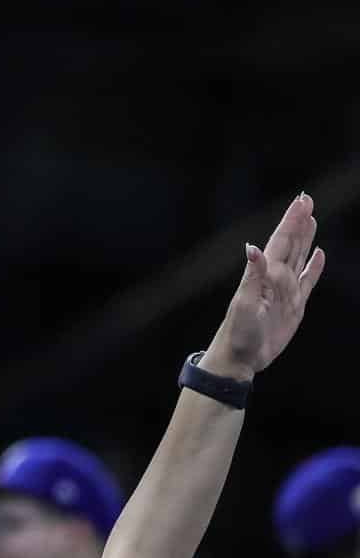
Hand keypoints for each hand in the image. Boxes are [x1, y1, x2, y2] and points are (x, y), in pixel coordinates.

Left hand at [200, 193, 325, 381]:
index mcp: (263, 275)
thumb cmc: (238, 332)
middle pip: (291, 244)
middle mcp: (275, 279)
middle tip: (307, 200)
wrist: (241, 357)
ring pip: (299, 258)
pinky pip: (307, 281)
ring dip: (306, 238)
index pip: (280, 242)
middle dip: (298, 222)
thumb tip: (253, 248)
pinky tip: (319, 253)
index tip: (302, 202)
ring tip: (311, 219)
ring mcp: (286, 291)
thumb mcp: (245, 303)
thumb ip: (253, 275)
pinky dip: (314, 267)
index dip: (291, 221)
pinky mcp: (294, 305)